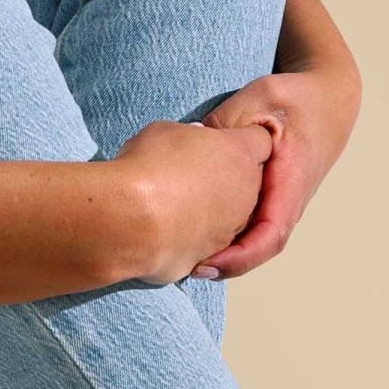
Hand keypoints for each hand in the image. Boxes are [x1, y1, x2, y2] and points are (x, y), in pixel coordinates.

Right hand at [113, 118, 272, 284]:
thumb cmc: (147, 169)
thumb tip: (183, 150)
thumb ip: (188, 140)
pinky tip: (162, 229)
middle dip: (225, 177)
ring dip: (208, 209)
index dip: (237, 140)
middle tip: (188, 174)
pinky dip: (190, 237)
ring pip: (229, 216)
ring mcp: (230, 228)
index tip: (216, 143)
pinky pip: (205, 243)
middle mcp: (245, 192)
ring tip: (170, 204)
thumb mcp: (165, 133)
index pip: (259, 140)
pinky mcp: (210, 255)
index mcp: (240, 153)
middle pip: (247, 180)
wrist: (130, 220)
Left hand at [196, 60, 360, 278]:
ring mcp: (280, 204)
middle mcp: (288, 202)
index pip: (270, 235)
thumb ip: (226, 125)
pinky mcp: (269, 201)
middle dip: (221, 263)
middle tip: (178, 265)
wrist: (328, 99)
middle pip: (257, 248)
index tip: (205, 264)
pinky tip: (191, 233)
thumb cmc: (294, 99)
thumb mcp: (260, 98)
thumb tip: (188, 146)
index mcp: (291, 181)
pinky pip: (247, 227)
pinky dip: (222, 235)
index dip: (239, 257)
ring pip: (251, 241)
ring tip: (179, 256)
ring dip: (220, 253)